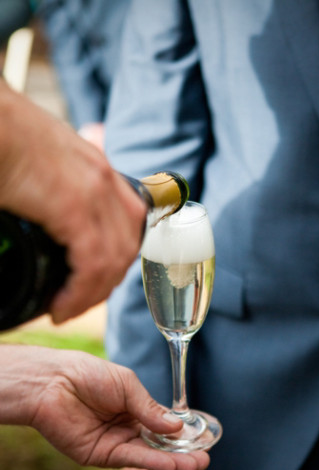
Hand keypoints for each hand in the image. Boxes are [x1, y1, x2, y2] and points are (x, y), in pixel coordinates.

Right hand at [0, 81, 145, 323]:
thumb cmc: (1, 133)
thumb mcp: (39, 159)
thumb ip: (51, 188)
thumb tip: (40, 212)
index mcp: (97, 170)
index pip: (128, 223)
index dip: (115, 258)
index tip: (92, 280)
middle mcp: (105, 180)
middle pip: (126, 245)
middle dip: (106, 281)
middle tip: (77, 302)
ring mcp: (94, 191)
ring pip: (114, 259)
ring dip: (93, 293)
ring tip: (66, 310)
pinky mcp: (74, 204)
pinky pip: (93, 262)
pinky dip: (80, 291)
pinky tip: (61, 306)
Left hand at [0, 345, 208, 469]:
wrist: (54, 382)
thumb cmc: (89, 375)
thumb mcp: (128, 386)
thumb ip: (150, 409)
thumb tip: (176, 426)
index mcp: (135, 410)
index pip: (164, 426)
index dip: (182, 434)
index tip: (202, 440)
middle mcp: (127, 429)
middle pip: (159, 445)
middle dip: (182, 452)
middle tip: (204, 459)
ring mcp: (115, 443)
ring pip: (148, 455)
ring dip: (172, 461)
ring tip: (195, 464)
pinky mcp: (100, 455)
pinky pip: (131, 459)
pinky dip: (151, 461)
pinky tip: (170, 462)